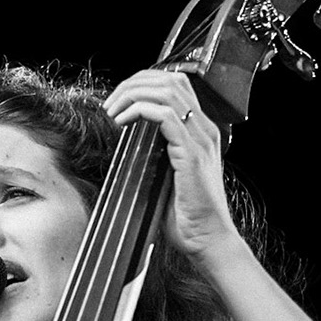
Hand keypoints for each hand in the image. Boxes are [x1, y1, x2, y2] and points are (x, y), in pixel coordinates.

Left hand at [101, 69, 237, 257]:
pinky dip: (139, 111)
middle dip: (134, 83)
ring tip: (113, 111)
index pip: (176, 85)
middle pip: (171, 80)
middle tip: (111, 103)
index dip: (144, 82)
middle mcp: (204, 130)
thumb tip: (128, 143)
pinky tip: (122, 122)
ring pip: (167, 92)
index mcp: (201, 132)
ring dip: (133, 95)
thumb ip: (157, 155)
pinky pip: (166, 116)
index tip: (119, 100)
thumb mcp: (169, 177)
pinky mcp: (192, 155)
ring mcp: (200, 140)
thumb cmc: (188, 216)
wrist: (209, 240)